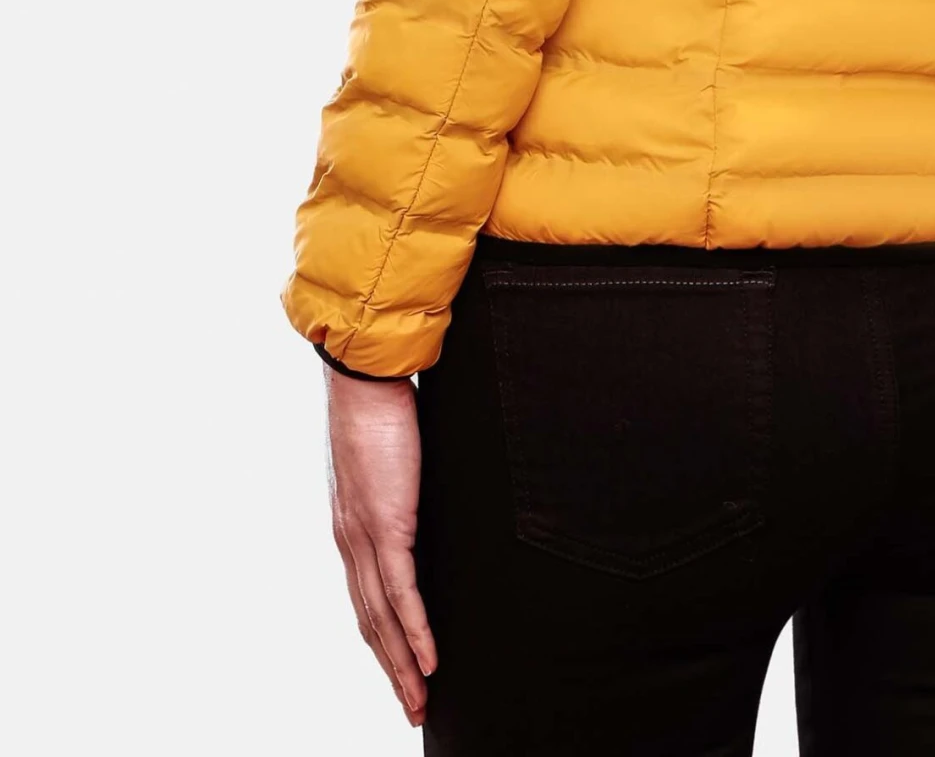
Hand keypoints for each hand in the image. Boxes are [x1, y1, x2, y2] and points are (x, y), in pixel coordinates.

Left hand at [324, 366, 435, 725]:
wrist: (366, 381)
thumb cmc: (380, 411)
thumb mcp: (393, 465)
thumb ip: (402, 493)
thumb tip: (422, 504)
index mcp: (352, 530)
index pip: (366, 601)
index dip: (383, 642)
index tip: (401, 673)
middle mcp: (351, 542)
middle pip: (371, 623)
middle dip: (392, 670)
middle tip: (413, 706)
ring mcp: (366, 538)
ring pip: (383, 619)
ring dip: (404, 665)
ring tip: (421, 699)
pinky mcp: (386, 526)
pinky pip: (402, 593)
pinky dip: (416, 632)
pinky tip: (430, 660)